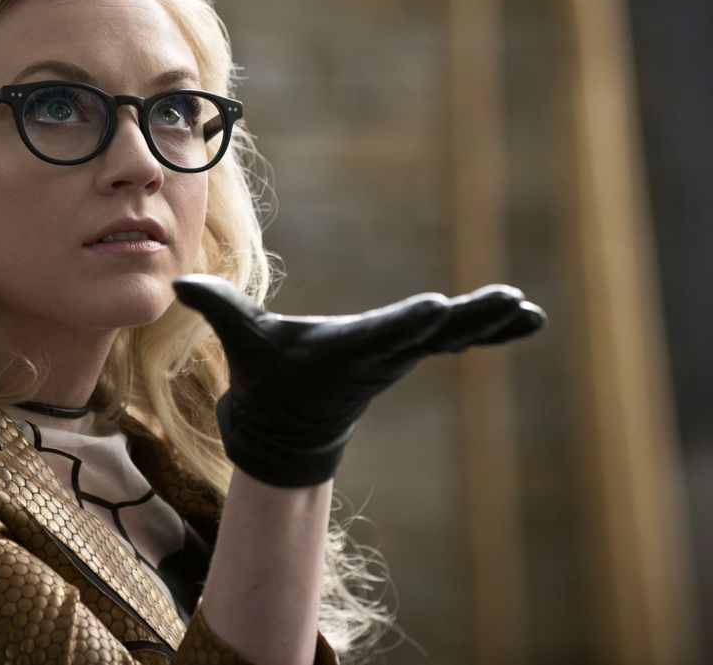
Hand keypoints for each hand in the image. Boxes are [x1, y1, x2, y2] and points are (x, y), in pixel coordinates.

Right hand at [174, 275, 545, 486]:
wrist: (291, 431)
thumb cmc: (266, 379)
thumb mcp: (241, 344)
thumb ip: (217, 305)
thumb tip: (179, 281)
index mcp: (345, 352)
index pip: (381, 334)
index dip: (409, 321)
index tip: (441, 308)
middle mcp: (381, 356)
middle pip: (434, 335)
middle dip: (474, 320)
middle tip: (514, 302)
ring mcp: (400, 357)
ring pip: (454, 337)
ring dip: (493, 324)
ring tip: (533, 311)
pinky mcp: (410, 354)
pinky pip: (457, 340)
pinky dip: (491, 329)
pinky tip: (527, 317)